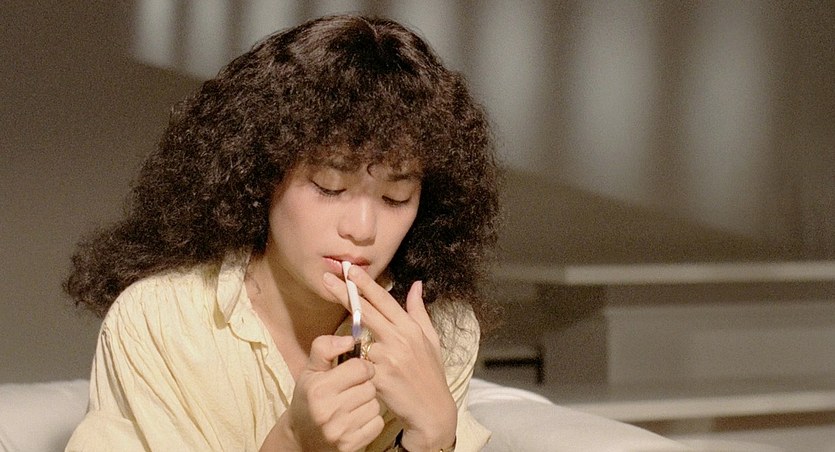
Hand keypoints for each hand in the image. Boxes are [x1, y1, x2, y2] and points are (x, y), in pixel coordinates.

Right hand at [261, 335, 383, 451]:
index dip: (360, 367)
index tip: (354, 372)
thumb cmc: (308, 399)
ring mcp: (339, 431)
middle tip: (351, 391)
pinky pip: (377, 424)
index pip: (360, 368)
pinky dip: (371, 420)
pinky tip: (356, 419)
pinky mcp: (350, 445)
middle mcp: (328, 411)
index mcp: (318, 389)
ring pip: (375, 405)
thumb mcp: (310, 371)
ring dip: (368, 403)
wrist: (300, 439)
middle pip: (370, 387)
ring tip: (353, 405)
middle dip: (364, 386)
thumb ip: (325, 348)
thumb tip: (350, 339)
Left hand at [323, 269, 456, 450]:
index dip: (365, 284)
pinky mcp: (380, 377)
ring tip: (355, 346)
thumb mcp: (431, 340)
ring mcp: (389, 358)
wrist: (433, 410)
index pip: (384, 300)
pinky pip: (360, 364)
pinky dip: (356, 364)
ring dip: (351, 338)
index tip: (350, 269)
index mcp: (411, 328)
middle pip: (366, 311)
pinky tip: (358, 369)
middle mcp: (400, 339)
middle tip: (326, 277)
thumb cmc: (431, 374)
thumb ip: (419, 312)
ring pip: (360, 339)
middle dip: (344, 293)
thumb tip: (416, 285)